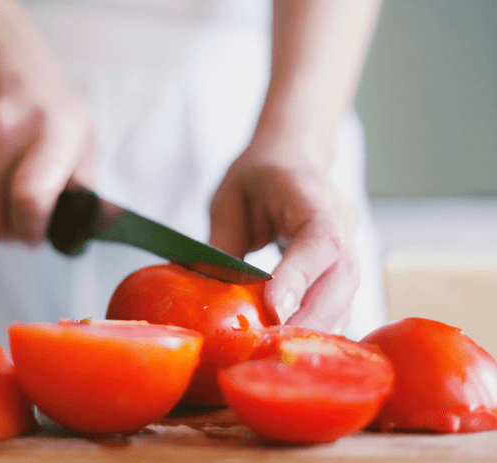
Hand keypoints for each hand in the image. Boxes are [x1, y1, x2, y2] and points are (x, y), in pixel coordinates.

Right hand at [0, 4, 93, 242]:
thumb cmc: (48, 100)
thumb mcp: (82, 134)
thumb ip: (85, 184)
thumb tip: (90, 226)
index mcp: (52, 130)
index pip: (30, 198)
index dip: (34, 230)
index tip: (41, 234)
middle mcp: (6, 132)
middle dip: (14, 234)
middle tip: (29, 224)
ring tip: (13, 206)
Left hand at [209, 141, 359, 333]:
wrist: (294, 158)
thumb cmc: (260, 175)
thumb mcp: (230, 198)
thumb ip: (224, 243)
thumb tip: (211, 293)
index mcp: (313, 198)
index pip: (320, 240)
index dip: (299, 277)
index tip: (273, 309)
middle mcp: (342, 225)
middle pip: (343, 279)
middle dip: (310, 319)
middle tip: (272, 348)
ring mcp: (350, 248)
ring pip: (347, 298)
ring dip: (316, 331)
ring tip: (278, 354)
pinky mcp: (342, 269)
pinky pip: (340, 304)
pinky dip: (319, 328)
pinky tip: (292, 345)